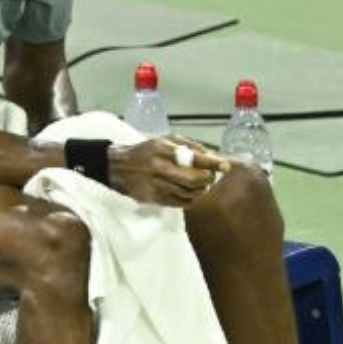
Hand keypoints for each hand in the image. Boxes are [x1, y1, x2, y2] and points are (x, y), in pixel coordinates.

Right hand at [108, 138, 231, 208]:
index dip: (212, 163)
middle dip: (207, 178)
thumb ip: (189, 146)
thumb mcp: (165, 140)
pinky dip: (190, 199)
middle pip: (194, 179)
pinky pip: (181, 203)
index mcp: (162, 149)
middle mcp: (159, 167)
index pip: (194, 157)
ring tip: (200, 183)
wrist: (117, 167)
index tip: (225, 166)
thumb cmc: (145, 151)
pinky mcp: (154, 199)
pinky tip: (189, 192)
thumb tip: (212, 156)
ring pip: (190, 193)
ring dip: (200, 190)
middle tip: (209, 175)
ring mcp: (156, 185)